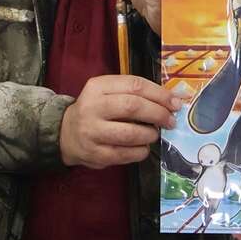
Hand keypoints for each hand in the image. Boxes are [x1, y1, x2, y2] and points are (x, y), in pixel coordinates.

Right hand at [61, 75, 181, 168]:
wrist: (65, 133)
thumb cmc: (96, 110)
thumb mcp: (108, 93)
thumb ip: (135, 93)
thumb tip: (171, 101)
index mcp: (97, 87)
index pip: (134, 85)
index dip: (159, 94)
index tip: (175, 103)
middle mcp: (92, 107)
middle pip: (133, 107)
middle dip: (158, 114)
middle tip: (170, 120)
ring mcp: (92, 132)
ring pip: (130, 133)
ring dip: (150, 134)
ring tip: (154, 134)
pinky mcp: (95, 154)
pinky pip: (126, 154)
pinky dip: (140, 151)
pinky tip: (142, 147)